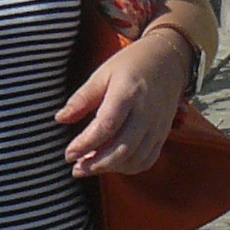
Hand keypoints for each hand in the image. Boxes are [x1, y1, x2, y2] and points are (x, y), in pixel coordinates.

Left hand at [56, 29, 190, 176]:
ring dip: (111, 168)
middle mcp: (145, 112)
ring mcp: (157, 125)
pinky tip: (112, 164)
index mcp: (128, 93)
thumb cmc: (132, 65)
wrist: (169, 60)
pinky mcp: (163, 133)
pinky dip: (128, 168)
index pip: (106, 126)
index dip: (85, 144)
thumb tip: (60, 119)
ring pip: (135, 158)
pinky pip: (148, 159)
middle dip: (96, 164)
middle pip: (122, 148)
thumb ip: (82, 98)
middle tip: (76, 169)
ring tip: (90, 166)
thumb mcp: (103, 74)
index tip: (68, 154)